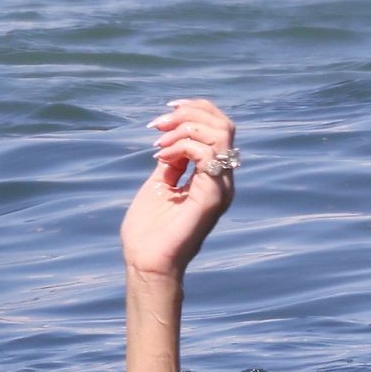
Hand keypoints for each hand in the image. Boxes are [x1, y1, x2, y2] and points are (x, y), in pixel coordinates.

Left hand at [121, 98, 236, 279]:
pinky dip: (183, 146)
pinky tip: (161, 156)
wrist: (146, 261)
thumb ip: (173, 161)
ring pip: (220, 133)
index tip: (164, 112)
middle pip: (224, 124)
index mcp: (212, 176)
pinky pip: (208, 154)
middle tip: (158, 125)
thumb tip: (173, 138)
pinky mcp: (212, 196)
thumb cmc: (149, 230)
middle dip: (189, 114)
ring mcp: (221, 188)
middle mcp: (222, 180)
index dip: (195, 110)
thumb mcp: (159, 184)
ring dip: (184, 129)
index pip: (219, 128)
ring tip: (158, 143)